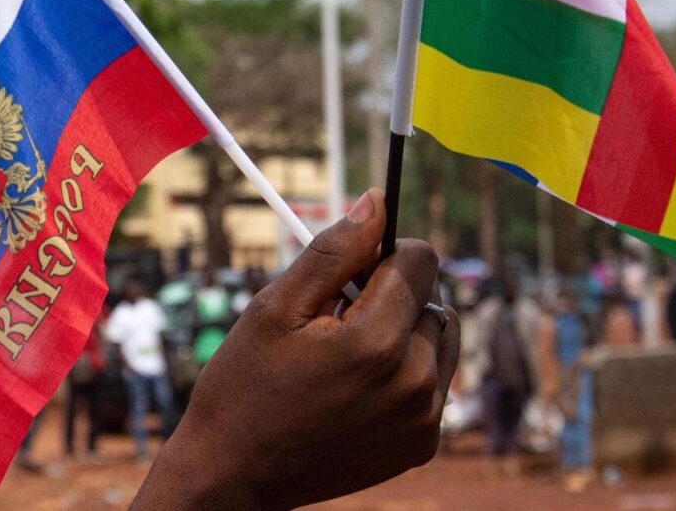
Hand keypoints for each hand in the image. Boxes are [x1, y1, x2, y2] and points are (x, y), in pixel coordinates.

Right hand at [134, 188, 459, 509]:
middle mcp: (414, 382)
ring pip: (440, 339)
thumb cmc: (244, 386)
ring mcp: (423, 418)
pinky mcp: (423, 444)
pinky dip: (405, 374)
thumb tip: (377, 201)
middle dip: (391, 296)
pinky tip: (355, 389)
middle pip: (432, 298)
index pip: (420, 260)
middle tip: (334, 320)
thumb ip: (333, 251)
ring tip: (348, 354)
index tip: (347, 271)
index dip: (383, 253)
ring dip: (405, 333)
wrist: (235, 473)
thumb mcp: (274, 308)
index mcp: (375, 342)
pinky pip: (435, 383)